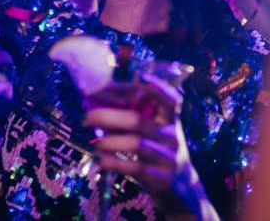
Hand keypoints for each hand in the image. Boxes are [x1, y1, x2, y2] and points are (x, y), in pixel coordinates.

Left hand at [84, 74, 206, 214]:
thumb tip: (97, 106)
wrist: (182, 192)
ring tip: (96, 144)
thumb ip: (131, 120)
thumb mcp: (153, 136)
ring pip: (136, 144)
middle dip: (108, 116)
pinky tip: (101, 161)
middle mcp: (172, 137)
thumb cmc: (159, 155)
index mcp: (171, 122)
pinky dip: (114, 163)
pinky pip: (136, 168)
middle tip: (87, 118)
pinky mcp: (163, 179)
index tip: (141, 77)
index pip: (170, 99)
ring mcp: (170, 159)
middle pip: (138, 120)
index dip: (157, 86)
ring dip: (109, 142)